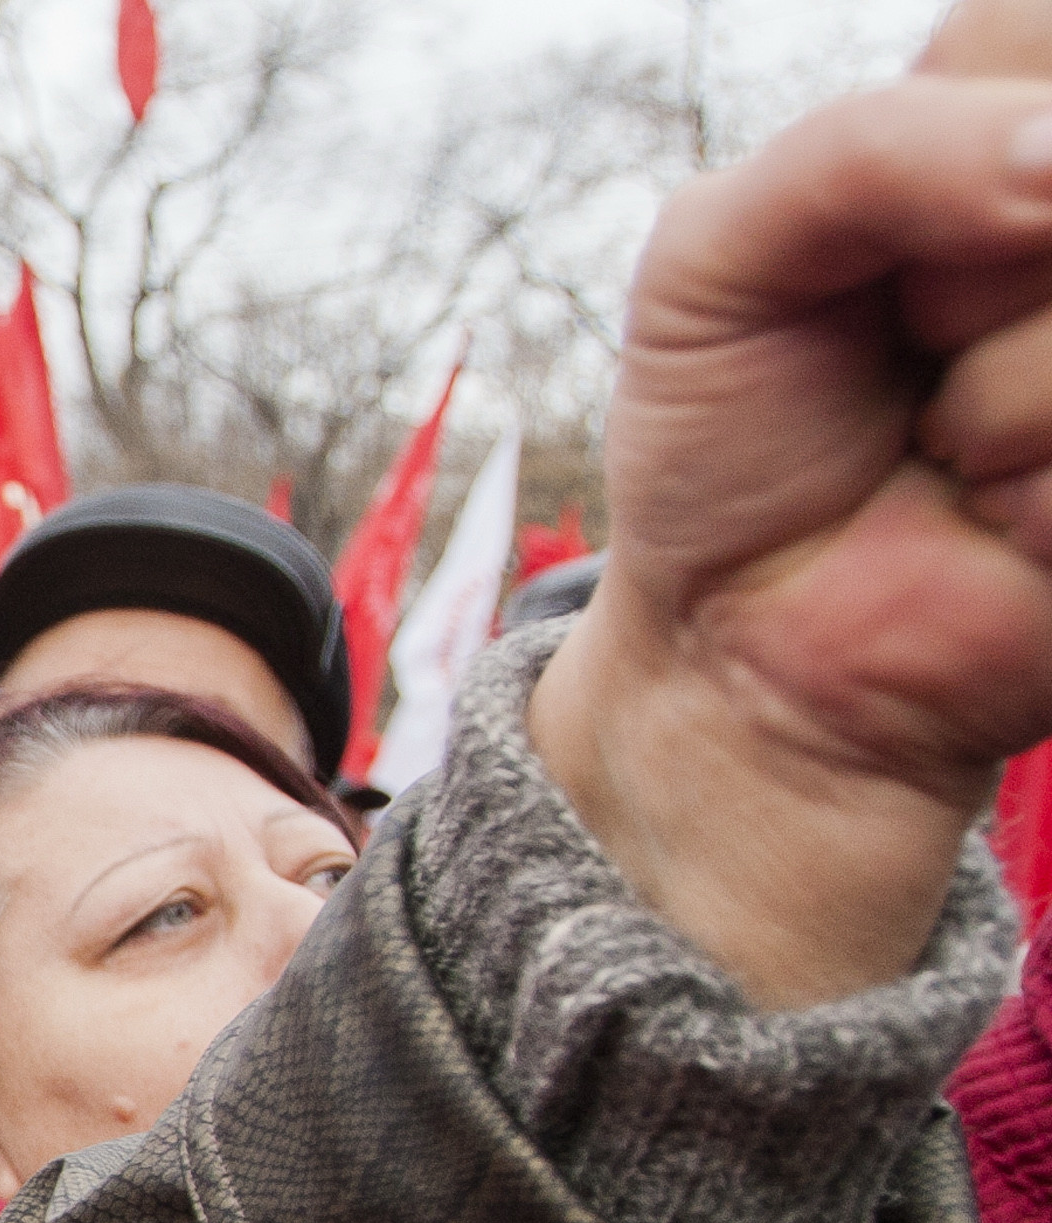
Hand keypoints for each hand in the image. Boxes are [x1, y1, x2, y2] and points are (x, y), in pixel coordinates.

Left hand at [533, 0, 1051, 1007]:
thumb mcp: (717, 259)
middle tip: (911, 354)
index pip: (1023, 42)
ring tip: (952, 444)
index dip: (945, 154)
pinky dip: (1034, 487)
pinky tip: (1000, 514)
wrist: (749, 648)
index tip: (882, 263)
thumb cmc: (738, 434)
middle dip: (957, 279)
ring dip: (997, 396)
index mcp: (1015, 119)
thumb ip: (868, 152)